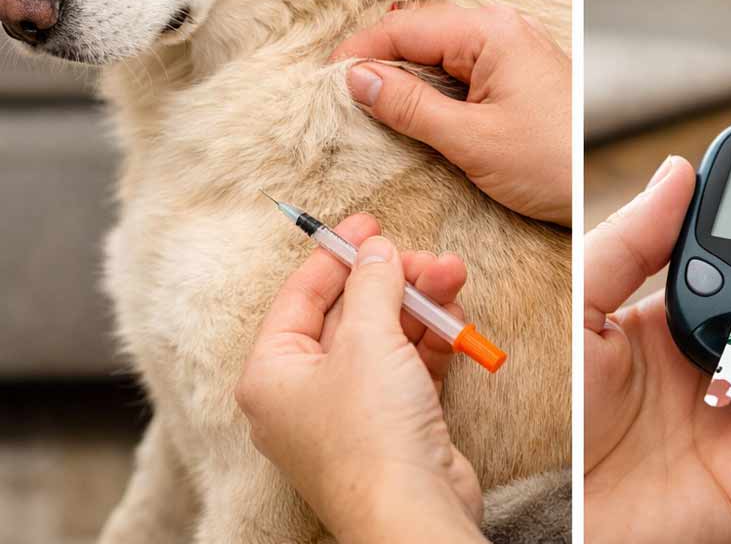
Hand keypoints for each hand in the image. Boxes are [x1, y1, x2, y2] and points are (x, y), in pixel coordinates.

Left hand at [237, 214, 484, 543]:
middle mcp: (305, 390)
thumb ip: (372, 284)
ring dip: (420, 303)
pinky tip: (454, 318)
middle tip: (426, 258)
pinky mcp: (391, 421)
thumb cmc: (370, 430)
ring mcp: (350, 408)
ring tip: (453, 276)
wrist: (413, 512)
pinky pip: (407, 363)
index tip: (368, 222)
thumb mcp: (368, 338)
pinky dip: (430, 338)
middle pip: (350, 312)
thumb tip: (375, 249)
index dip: (336, 253)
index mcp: (274, 372)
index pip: (301, 294)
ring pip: (385, 335)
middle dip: (393, 280)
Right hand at [331, 3, 570, 225]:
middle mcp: (500, 28)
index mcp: (491, 32)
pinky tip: (413, 109)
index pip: (405, 27)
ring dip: (403, 74)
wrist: (603, 187)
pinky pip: (458, 67)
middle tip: (343, 95)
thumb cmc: (555, 164)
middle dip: (379, 59)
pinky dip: (430, 85)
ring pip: (436, 50)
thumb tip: (358, 79)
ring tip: (370, 105)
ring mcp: (509, 48)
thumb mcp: (472, 140)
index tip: (326, 79)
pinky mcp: (513, 72)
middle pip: (419, 32)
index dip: (360, 50)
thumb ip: (410, 106)